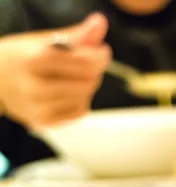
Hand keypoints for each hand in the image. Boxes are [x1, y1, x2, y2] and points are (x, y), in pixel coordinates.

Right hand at [0, 13, 111, 127]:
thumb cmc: (21, 58)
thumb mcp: (43, 41)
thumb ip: (75, 35)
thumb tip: (100, 23)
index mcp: (34, 60)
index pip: (84, 63)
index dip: (99, 56)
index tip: (101, 50)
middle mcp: (35, 86)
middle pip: (88, 82)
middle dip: (93, 72)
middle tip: (86, 64)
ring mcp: (39, 107)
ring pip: (85, 98)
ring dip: (86, 87)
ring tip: (72, 78)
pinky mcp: (44, 121)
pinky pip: (79, 112)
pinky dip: (80, 101)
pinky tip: (67, 93)